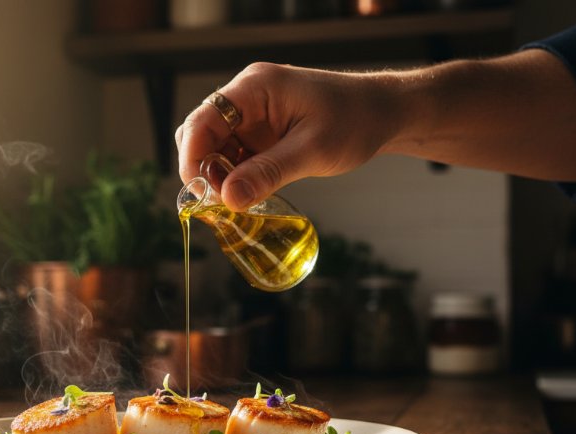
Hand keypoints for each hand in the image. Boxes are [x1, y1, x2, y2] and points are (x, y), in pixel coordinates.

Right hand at [175, 62, 398, 210]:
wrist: (382, 114)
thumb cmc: (354, 121)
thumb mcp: (313, 151)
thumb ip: (268, 173)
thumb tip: (227, 198)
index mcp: (255, 88)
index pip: (203, 119)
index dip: (193, 157)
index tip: (200, 193)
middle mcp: (246, 98)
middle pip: (201, 134)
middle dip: (204, 170)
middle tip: (221, 202)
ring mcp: (251, 117)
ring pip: (214, 149)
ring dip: (219, 177)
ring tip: (237, 202)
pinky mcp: (260, 134)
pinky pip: (233, 157)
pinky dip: (235, 178)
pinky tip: (247, 194)